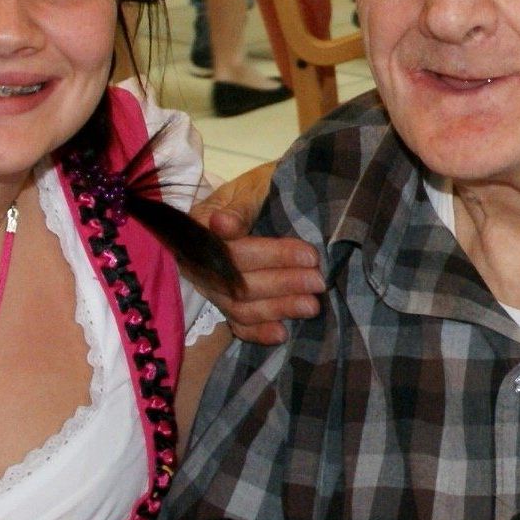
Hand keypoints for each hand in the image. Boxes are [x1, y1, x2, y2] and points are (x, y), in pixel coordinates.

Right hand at [189, 186, 325, 345]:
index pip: (234, 249)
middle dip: (282, 283)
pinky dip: (258, 332)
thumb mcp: (252, 186)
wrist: (260, 194)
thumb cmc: (258, 187)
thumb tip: (222, 225)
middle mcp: (200, 261)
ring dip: (277, 308)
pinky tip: (282, 333)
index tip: (310, 255)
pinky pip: (237, 323)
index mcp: (202, 227)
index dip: (273, 255)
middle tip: (319, 281)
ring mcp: (211, 285)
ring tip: (312, 306)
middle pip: (238, 281)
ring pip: (239, 306)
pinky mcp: (225, 302)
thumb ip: (240, 207)